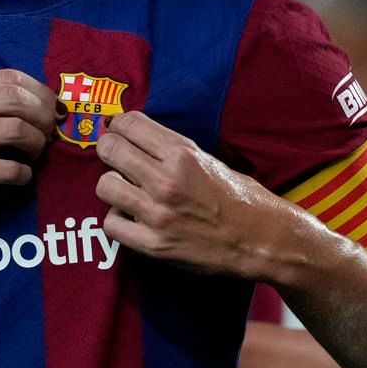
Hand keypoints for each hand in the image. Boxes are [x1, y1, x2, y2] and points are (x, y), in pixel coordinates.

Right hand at [0, 69, 55, 234]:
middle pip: (18, 99)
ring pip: (17, 130)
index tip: (52, 108)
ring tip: (36, 154)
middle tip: (50, 133)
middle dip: (44, 116)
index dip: (41, 92)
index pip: (11, 77)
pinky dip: (22, 174)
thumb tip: (31, 100)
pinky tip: (20, 178)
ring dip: (37, 144)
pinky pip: (7, 169)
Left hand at [94, 111, 298, 280]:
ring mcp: (158, 214)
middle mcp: (167, 180)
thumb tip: (136, 138)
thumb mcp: (209, 160)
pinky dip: (118, 219)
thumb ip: (172, 149)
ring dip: (111, 185)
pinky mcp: (154, 244)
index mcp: (183, 154)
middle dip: (109, 150)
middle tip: (115, 158)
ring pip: (105, 185)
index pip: (129, 123)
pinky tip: (132, 216)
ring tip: (125, 189)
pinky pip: (112, 224)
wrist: (262, 241)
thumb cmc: (240, 199)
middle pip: (110, 149)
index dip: (117, 125)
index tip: (116, 131)